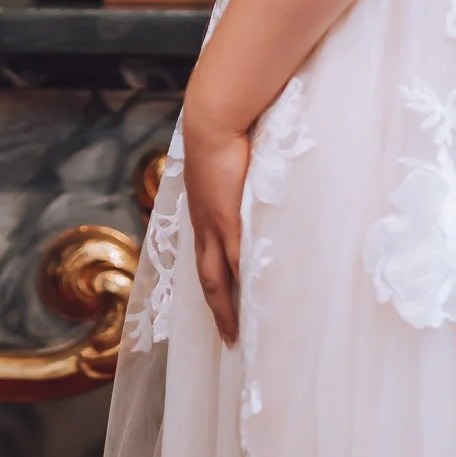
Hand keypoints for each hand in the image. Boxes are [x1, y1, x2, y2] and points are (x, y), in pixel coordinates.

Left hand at [180, 81, 250, 346]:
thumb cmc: (224, 133)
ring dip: (226, 307)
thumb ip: (237, 180)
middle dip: (217, 309)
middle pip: (207, 278)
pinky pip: (236, 262)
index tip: (221, 304)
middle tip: (229, 337)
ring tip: (236, 335)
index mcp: (202, 212)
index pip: (206, 257)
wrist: (212, 119)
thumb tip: (248, 183)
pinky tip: (253, 307)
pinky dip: (243, 286)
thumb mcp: (227, 164)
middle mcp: (203, 224)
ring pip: (217, 278)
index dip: (213, 283)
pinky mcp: (228, 220)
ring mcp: (214, 225)